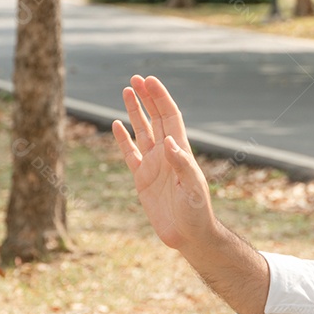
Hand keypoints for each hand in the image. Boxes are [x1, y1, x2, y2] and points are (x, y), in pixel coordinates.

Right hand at [112, 75, 215, 250]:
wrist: (188, 235)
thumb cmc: (196, 212)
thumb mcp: (192, 187)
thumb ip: (182, 164)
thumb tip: (168, 141)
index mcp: (180, 150)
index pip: (170, 116)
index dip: (160, 98)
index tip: (150, 81)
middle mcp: (166, 153)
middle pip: (156, 117)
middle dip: (147, 98)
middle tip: (135, 78)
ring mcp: (153, 164)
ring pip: (142, 131)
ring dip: (135, 111)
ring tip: (127, 90)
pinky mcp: (142, 179)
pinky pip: (130, 153)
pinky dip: (123, 139)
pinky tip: (116, 124)